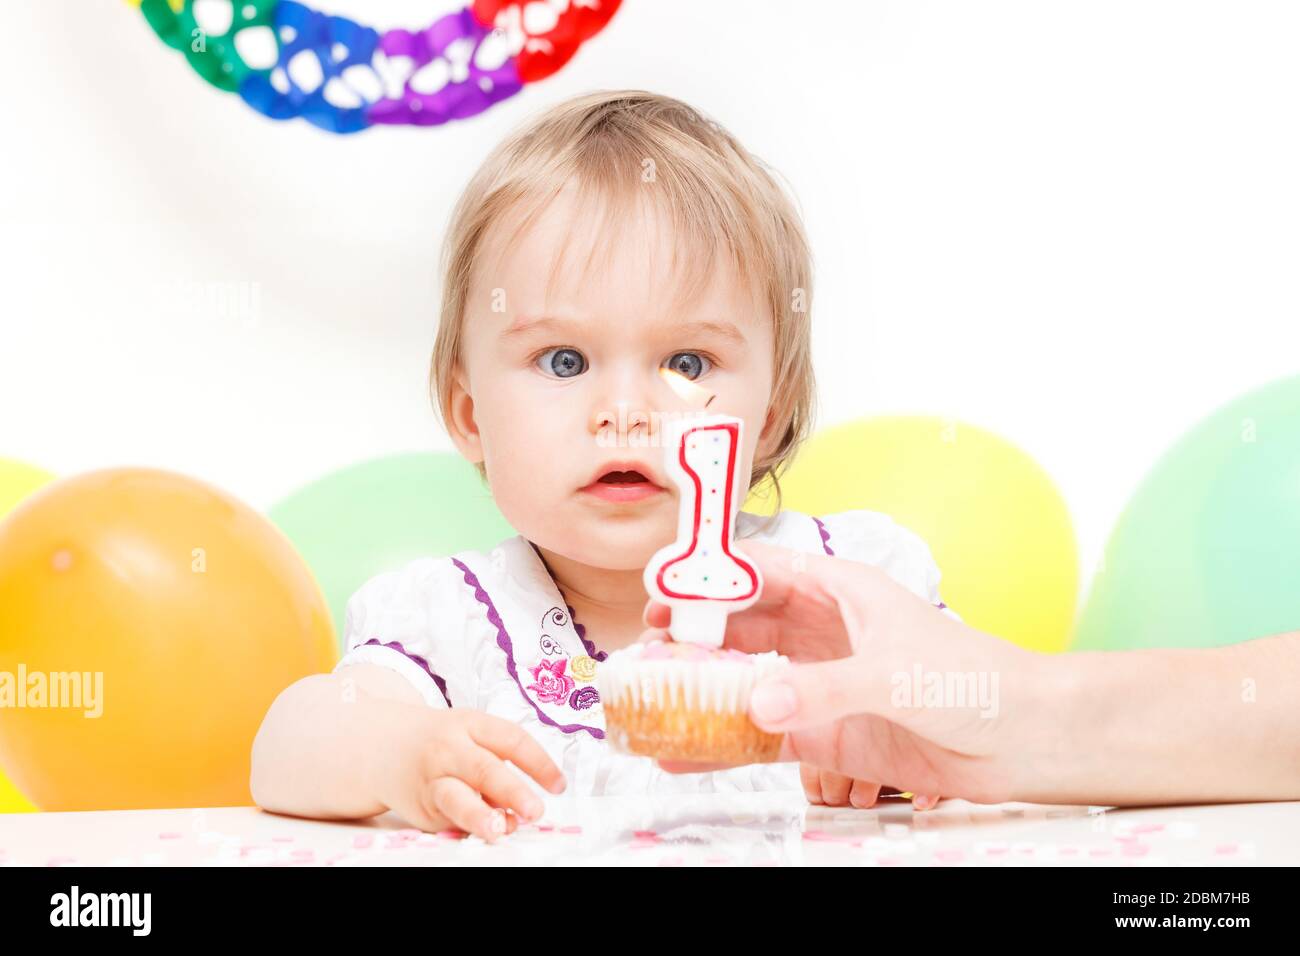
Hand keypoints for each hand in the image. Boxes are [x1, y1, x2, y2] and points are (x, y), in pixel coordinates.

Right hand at [363, 703, 565, 841]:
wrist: (385, 746)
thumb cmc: (443, 742)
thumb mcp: (470, 735)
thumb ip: (497, 761)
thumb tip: (525, 805)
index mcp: (471, 724)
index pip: (512, 740)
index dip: (539, 763)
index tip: (559, 785)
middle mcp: (450, 749)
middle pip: (485, 769)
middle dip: (513, 791)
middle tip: (536, 810)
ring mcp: (433, 779)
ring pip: (456, 798)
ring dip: (480, 815)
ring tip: (499, 828)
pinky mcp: (423, 807)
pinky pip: (449, 819)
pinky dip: (470, 827)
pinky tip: (487, 832)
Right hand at [643, 539, 1052, 803]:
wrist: (1020, 737)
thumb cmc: (973, 678)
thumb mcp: (895, 672)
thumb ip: (824, 688)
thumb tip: (759, 703)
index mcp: (836, 590)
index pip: (757, 573)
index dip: (705, 579)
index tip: (660, 590)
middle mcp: (818, 633)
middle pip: (738, 627)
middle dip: (690, 635)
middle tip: (644, 650)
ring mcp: (818, 684)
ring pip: (742, 679)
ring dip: (699, 687)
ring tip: (650, 698)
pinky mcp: (823, 733)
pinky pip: (760, 734)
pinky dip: (722, 741)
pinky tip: (685, 752)